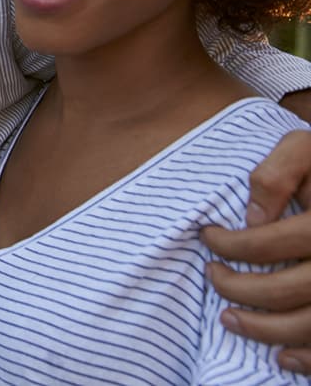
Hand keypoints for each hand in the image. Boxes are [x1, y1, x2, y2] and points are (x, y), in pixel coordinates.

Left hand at [201, 127, 310, 370]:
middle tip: (212, 276)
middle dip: (240, 288)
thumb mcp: (305, 148)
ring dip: (266, 331)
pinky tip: (282, 356)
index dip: (231, 243)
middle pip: (290, 289)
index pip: (271, 241)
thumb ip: (278, 173)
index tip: (207, 237)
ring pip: (310, 324)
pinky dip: (309, 358)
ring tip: (228, 319)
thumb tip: (254, 217)